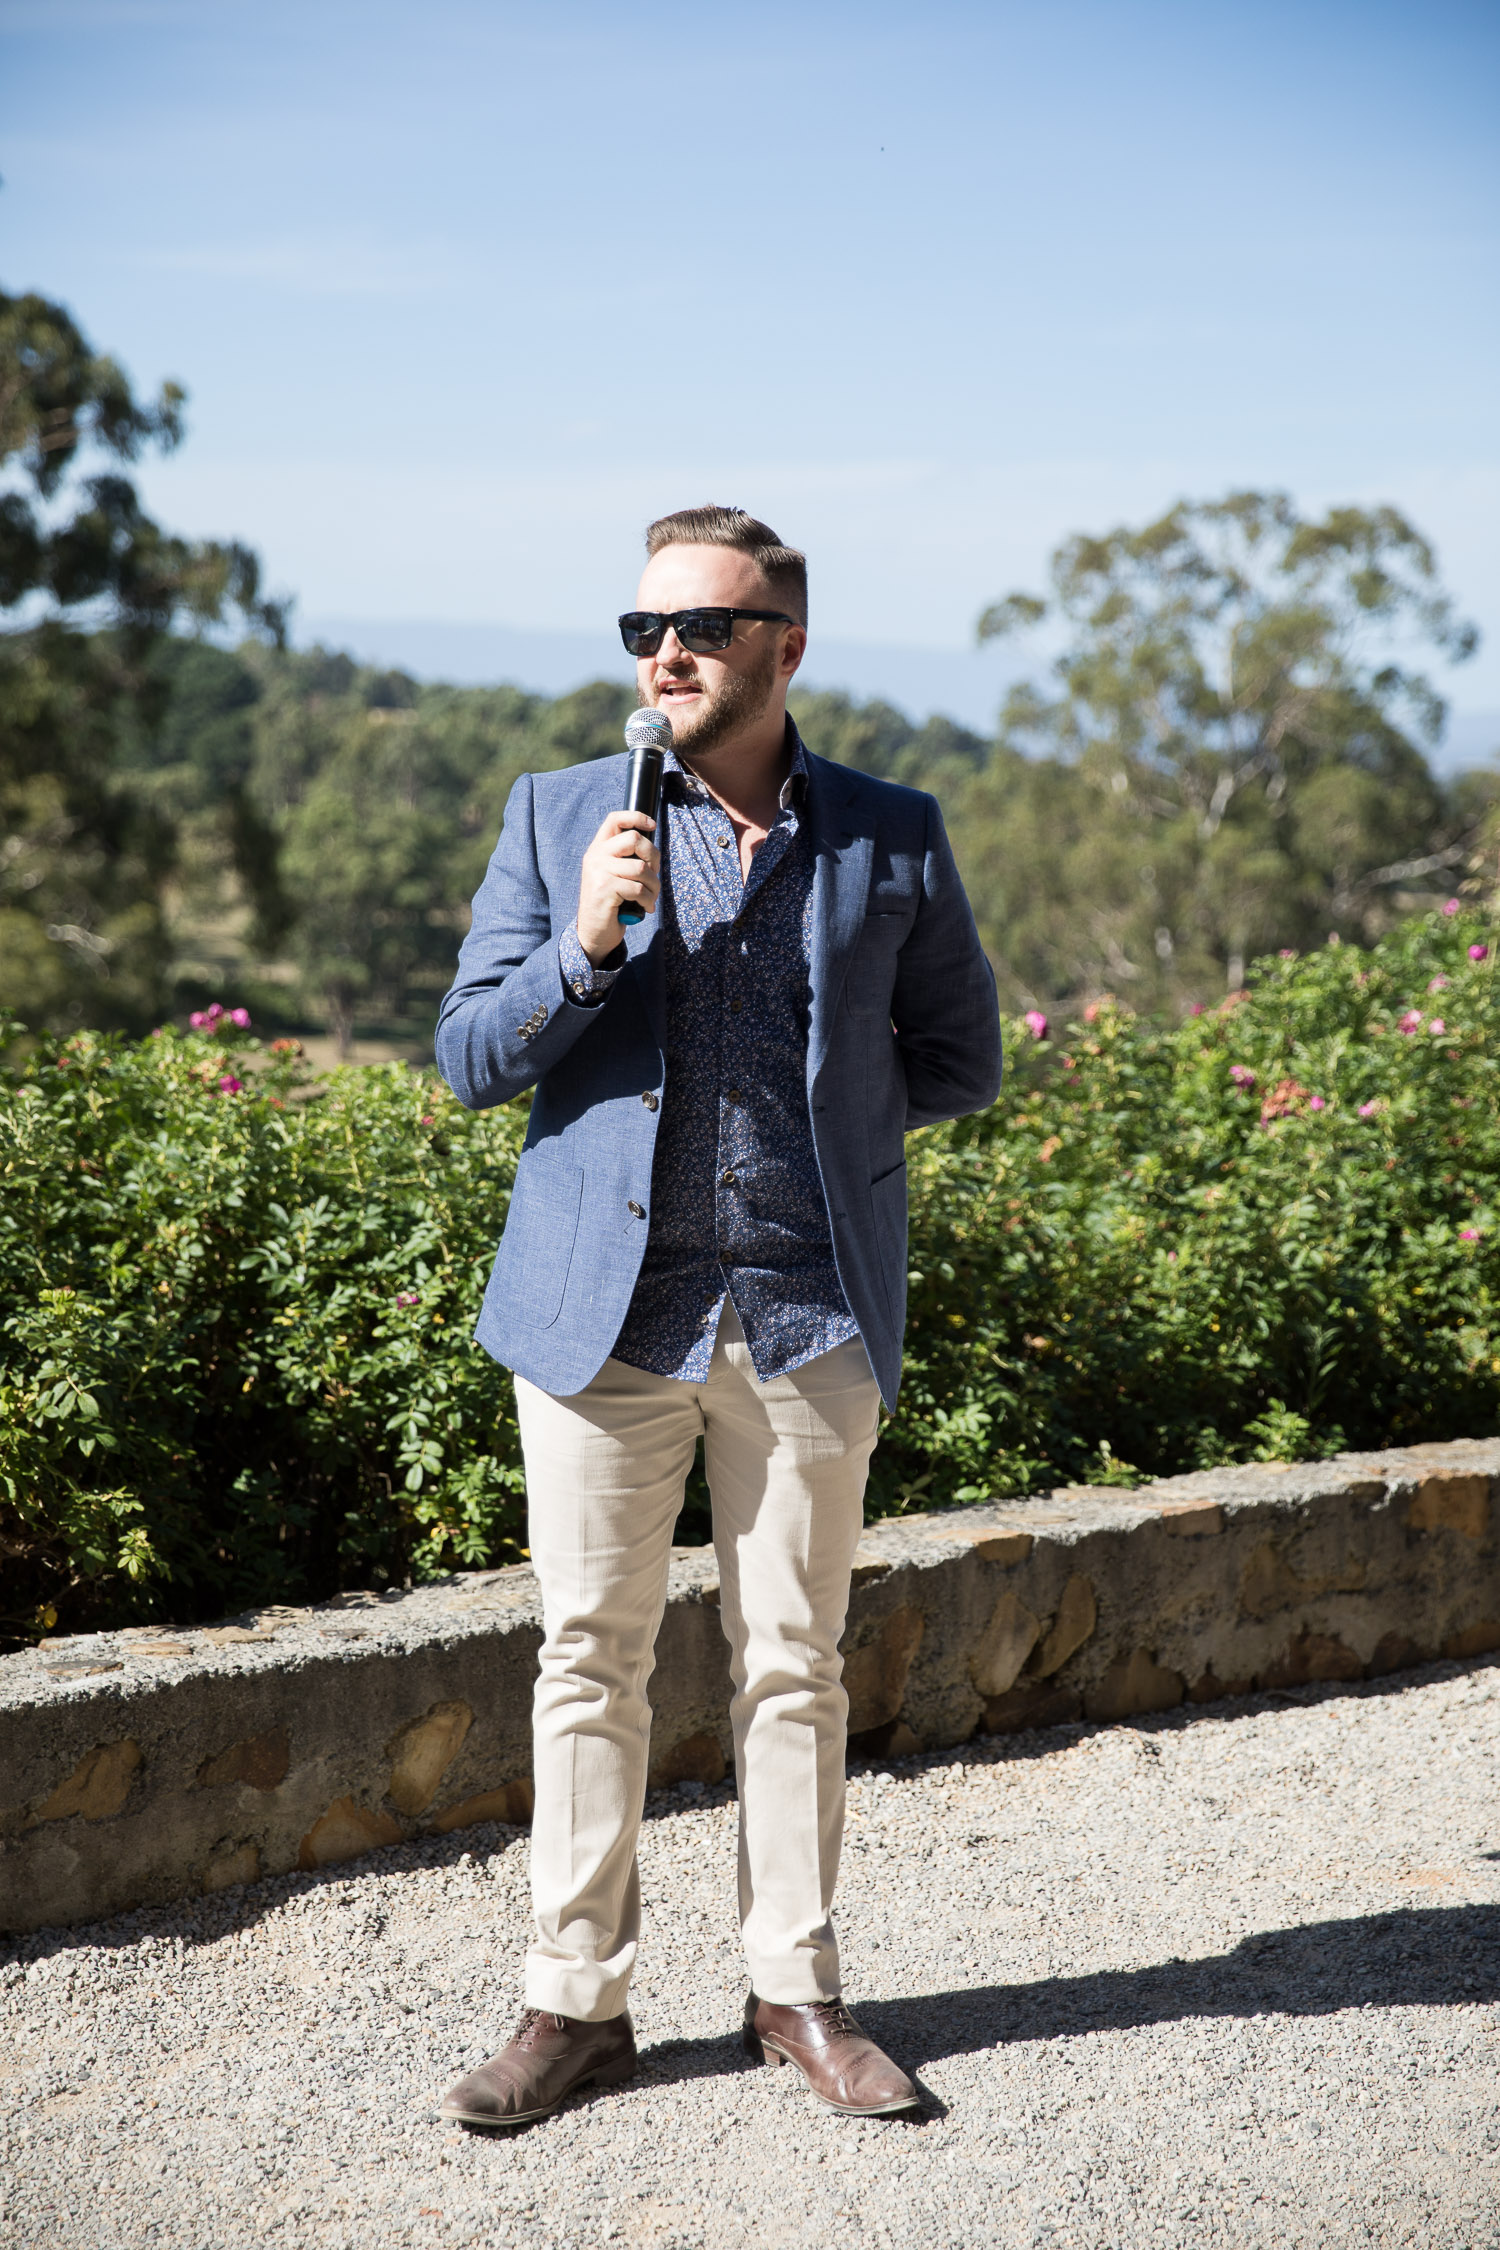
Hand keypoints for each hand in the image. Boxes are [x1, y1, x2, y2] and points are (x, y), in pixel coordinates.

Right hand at [577, 810, 659, 962]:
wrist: (594, 932)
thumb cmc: (611, 903)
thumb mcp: (614, 874)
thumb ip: (625, 858)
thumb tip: (651, 847)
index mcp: (598, 849)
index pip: (615, 819)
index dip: (636, 817)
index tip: (651, 825)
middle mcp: (595, 856)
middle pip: (634, 839)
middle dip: (653, 857)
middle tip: (654, 875)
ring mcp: (598, 872)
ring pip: (641, 868)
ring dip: (654, 885)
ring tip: (651, 896)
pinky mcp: (604, 889)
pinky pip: (638, 889)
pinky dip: (648, 900)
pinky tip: (646, 907)